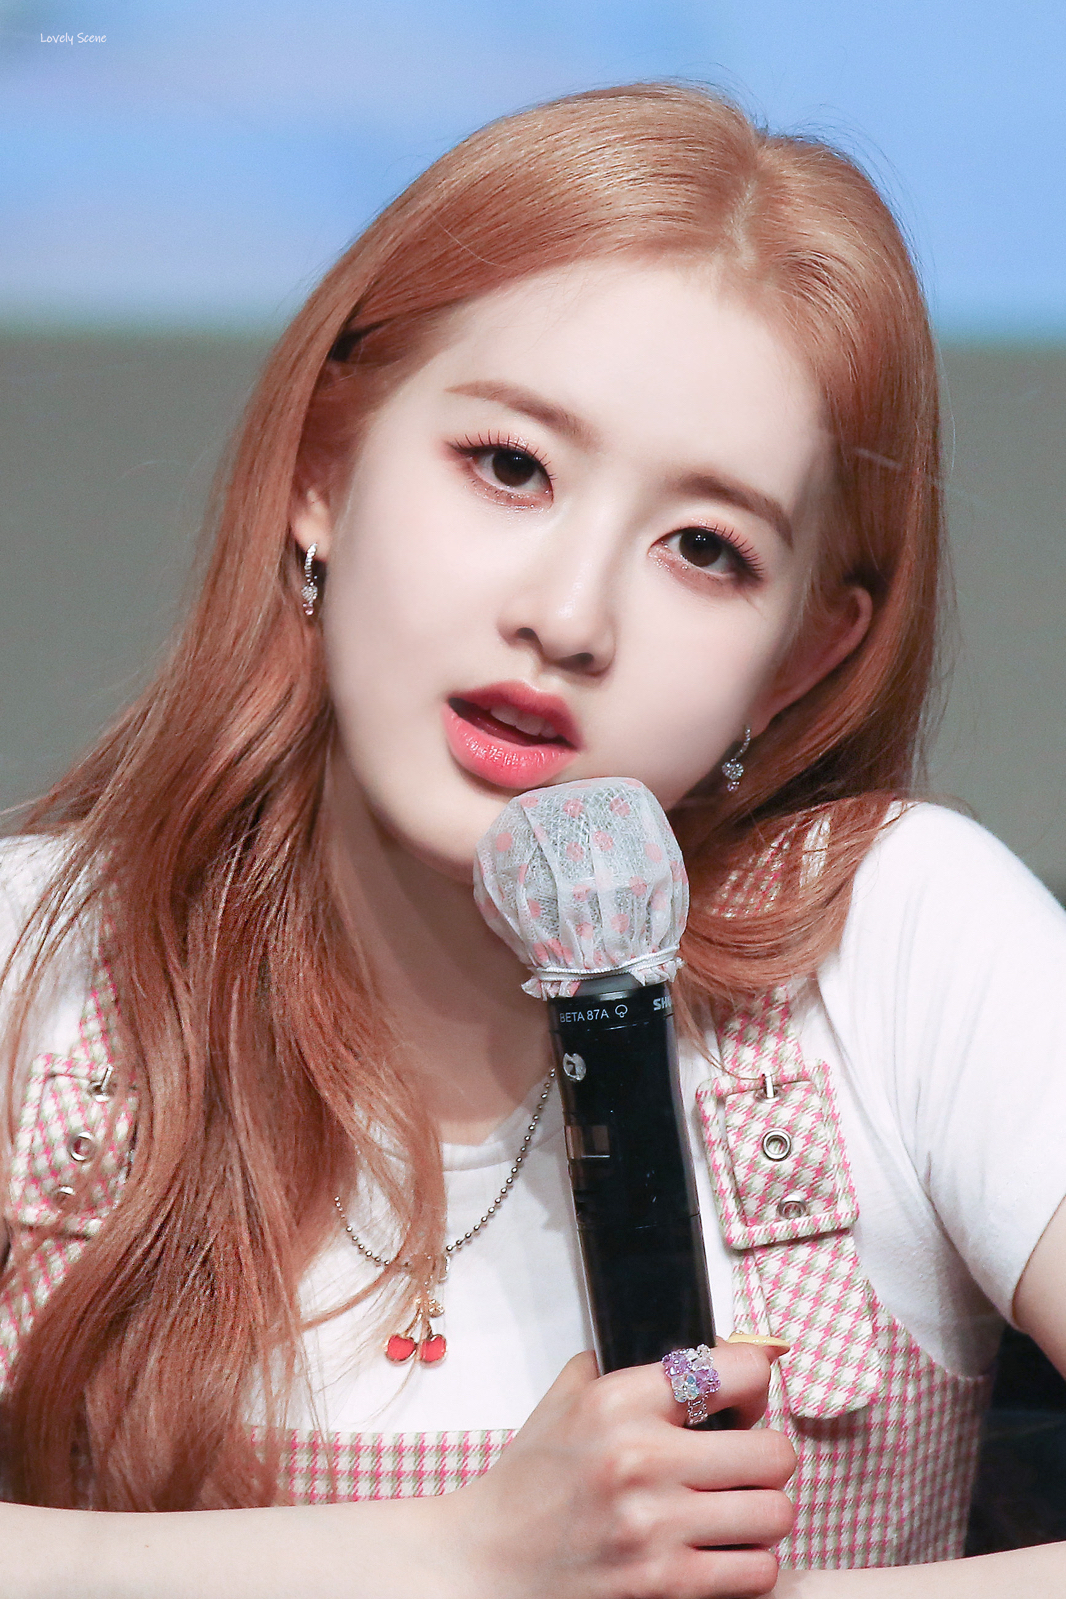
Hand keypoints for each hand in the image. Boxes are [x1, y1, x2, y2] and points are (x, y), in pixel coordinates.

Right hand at [449, 1342, 794, 1598]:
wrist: (488, 1558)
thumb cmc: (531, 1481)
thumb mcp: (568, 1397)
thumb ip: (626, 1364)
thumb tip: (706, 1351)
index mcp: (620, 1399)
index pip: (739, 1371)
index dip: (756, 1384)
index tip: (746, 1400)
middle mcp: (642, 1458)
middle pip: (774, 1452)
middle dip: (766, 1457)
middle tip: (744, 1463)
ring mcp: (654, 1526)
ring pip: (775, 1514)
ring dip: (762, 1513)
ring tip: (735, 1510)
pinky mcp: (662, 1584)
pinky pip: (756, 1572)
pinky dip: (750, 1563)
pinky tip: (722, 1551)